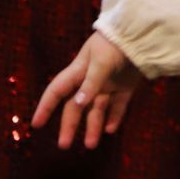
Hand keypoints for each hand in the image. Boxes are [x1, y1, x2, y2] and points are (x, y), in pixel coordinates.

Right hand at [31, 31, 141, 149]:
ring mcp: (109, 84)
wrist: (142, 33)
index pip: (57, 91)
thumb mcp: (101, 62)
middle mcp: (91, 80)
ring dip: (93, 126)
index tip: (36, 124)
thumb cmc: (116, 43)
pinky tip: (110, 130)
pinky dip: (114, 118)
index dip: (46, 107)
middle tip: (64, 145)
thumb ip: (91, 83)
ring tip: (91, 145)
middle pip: (76, 106)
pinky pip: (118, 106)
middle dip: (69, 125)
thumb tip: (78, 104)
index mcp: (79, 71)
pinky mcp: (126, 87)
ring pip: (97, 110)